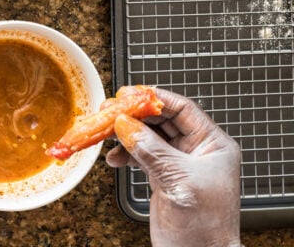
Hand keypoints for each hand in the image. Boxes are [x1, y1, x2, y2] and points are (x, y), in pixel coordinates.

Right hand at [105, 88, 240, 246]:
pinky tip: (114, 158)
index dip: (155, 99)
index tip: (130, 93)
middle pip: (161, 120)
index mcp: (213, 145)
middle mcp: (196, 150)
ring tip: (107, 131)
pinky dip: (125, 154)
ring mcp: (178, 163)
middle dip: (135, 115)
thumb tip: (126, 125)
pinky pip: (140, 155)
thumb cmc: (205, 225)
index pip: (182, 109)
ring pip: (148, 136)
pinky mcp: (162, 177)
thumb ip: (151, 149)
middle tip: (110, 110)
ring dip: (126, 133)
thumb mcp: (178, 180)